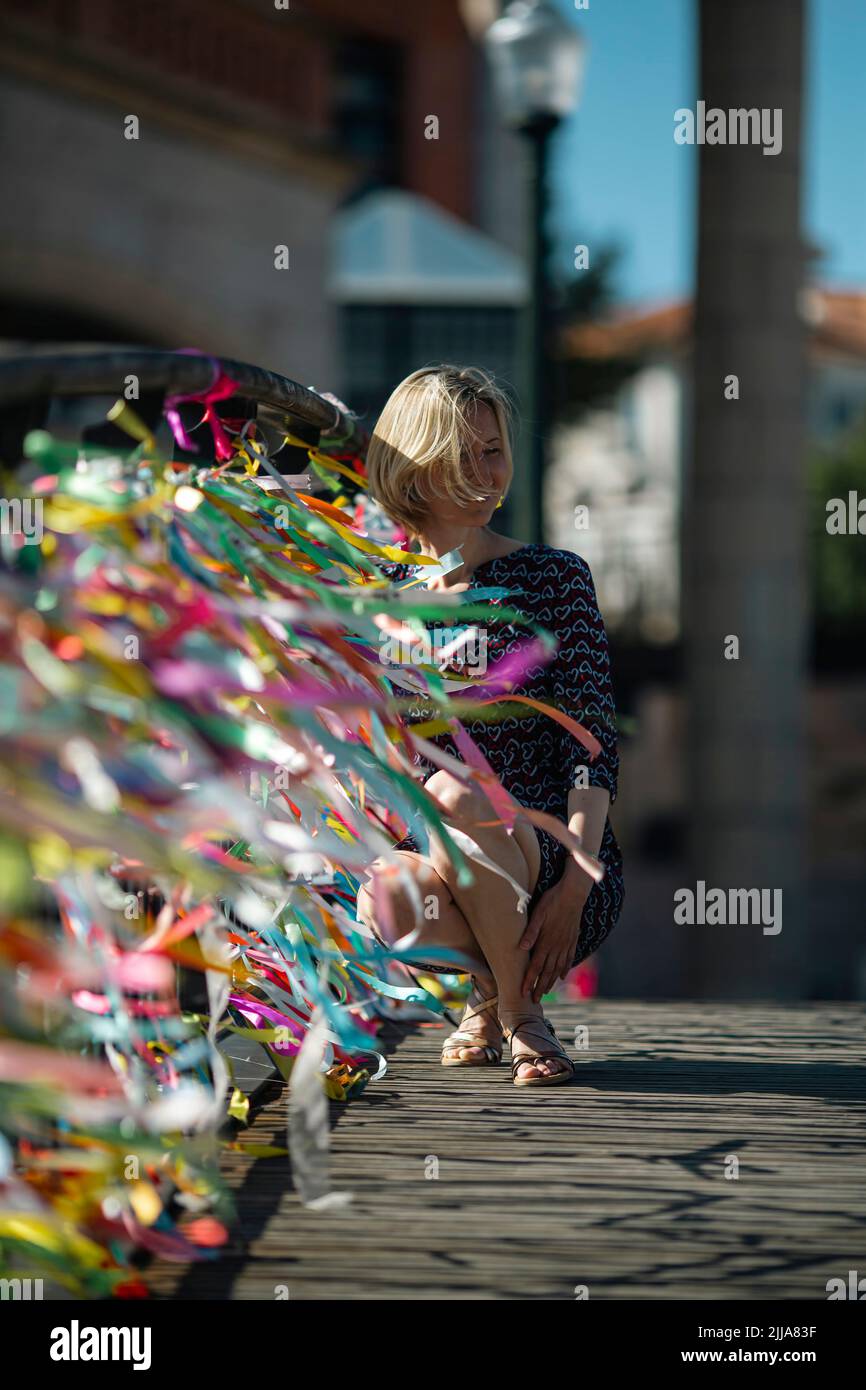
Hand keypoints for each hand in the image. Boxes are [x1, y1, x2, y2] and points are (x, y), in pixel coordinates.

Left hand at [517, 871, 591, 1001]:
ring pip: (558, 968)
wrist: (573, 893)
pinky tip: (563, 976)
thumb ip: (530, 931)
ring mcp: (566, 944)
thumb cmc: (552, 901)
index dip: (529, 981)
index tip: (524, 993)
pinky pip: (569, 958)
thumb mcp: (538, 913)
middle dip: (539, 987)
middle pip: (546, 971)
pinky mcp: (572, 939)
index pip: (535, 966)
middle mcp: (556, 946)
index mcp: (546, 941)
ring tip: (546, 991)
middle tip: (534, 1000)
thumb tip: (521, 947)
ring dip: (551, 981)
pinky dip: (565, 969)